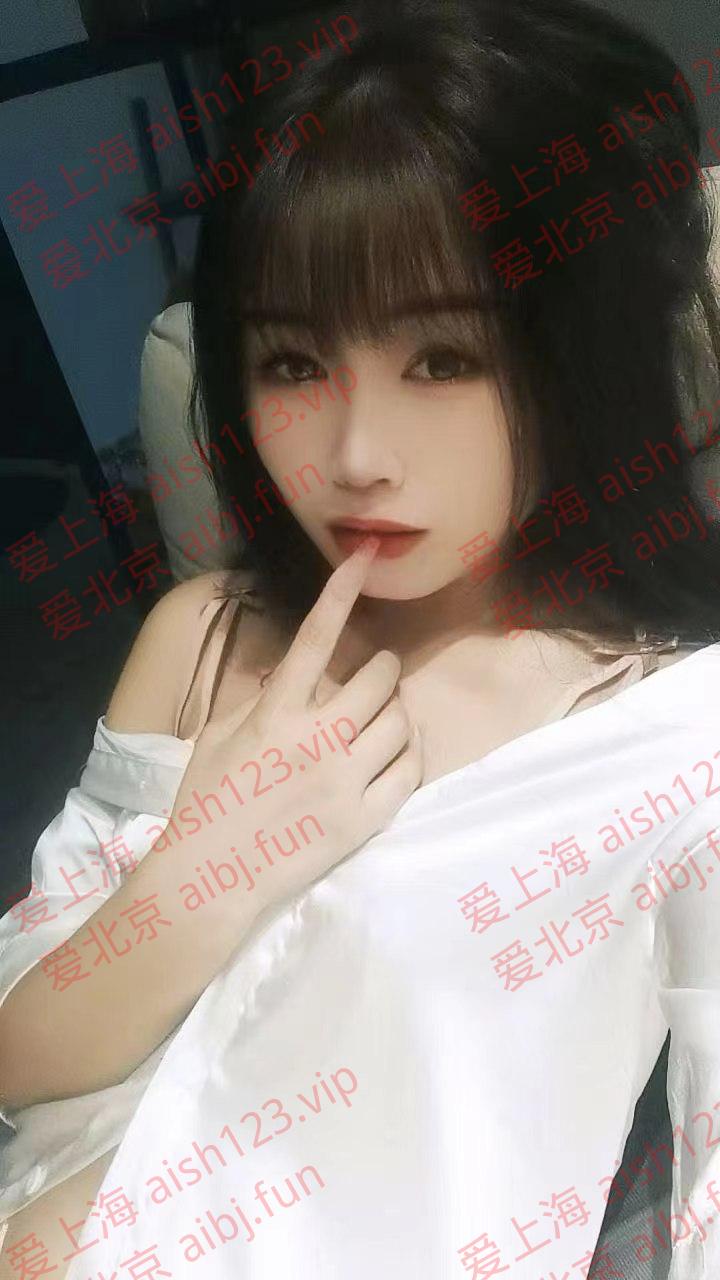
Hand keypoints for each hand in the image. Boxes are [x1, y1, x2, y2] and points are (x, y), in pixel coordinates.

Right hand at [167, 539, 423, 913]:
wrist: (213, 877)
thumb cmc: (207, 802)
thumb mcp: (220, 736)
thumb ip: (261, 698)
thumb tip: (294, 671)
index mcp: (275, 713)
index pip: (316, 637)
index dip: (342, 590)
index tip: (364, 556)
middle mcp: (315, 738)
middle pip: (378, 679)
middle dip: (384, 668)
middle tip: (378, 675)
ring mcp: (343, 780)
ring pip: (399, 722)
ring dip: (397, 710)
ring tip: (384, 716)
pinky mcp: (363, 818)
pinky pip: (409, 770)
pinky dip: (409, 753)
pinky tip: (395, 753)